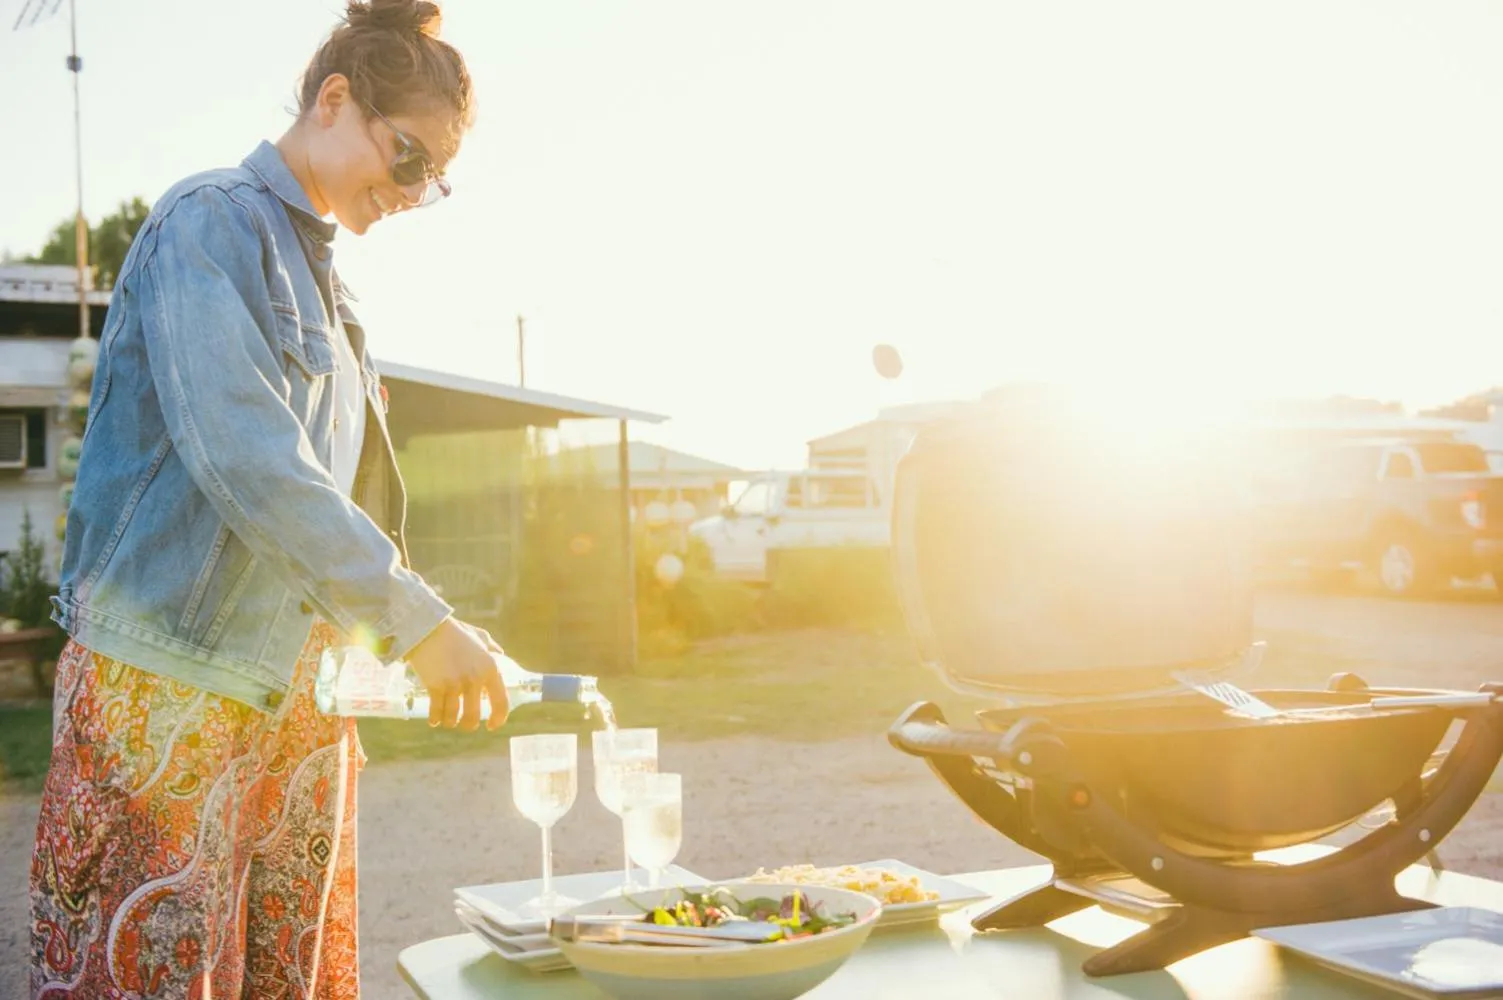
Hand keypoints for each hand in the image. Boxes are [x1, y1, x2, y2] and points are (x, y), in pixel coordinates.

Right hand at [405, 617, 509, 731]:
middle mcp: (474, 679)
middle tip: (465, 724)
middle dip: (468, 725)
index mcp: (490, 668)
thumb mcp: (480, 637)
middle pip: (473, 716)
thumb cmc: (455, 632)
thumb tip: (501, 654)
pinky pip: (436, 712)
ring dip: (450, 721)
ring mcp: (454, 684)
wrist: (428, 628)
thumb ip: (492, 647)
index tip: (491, 725)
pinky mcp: (436, 686)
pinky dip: (435, 719)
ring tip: (447, 719)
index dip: (498, 719)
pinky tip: (434, 720)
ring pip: (453, 717)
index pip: (501, 702)